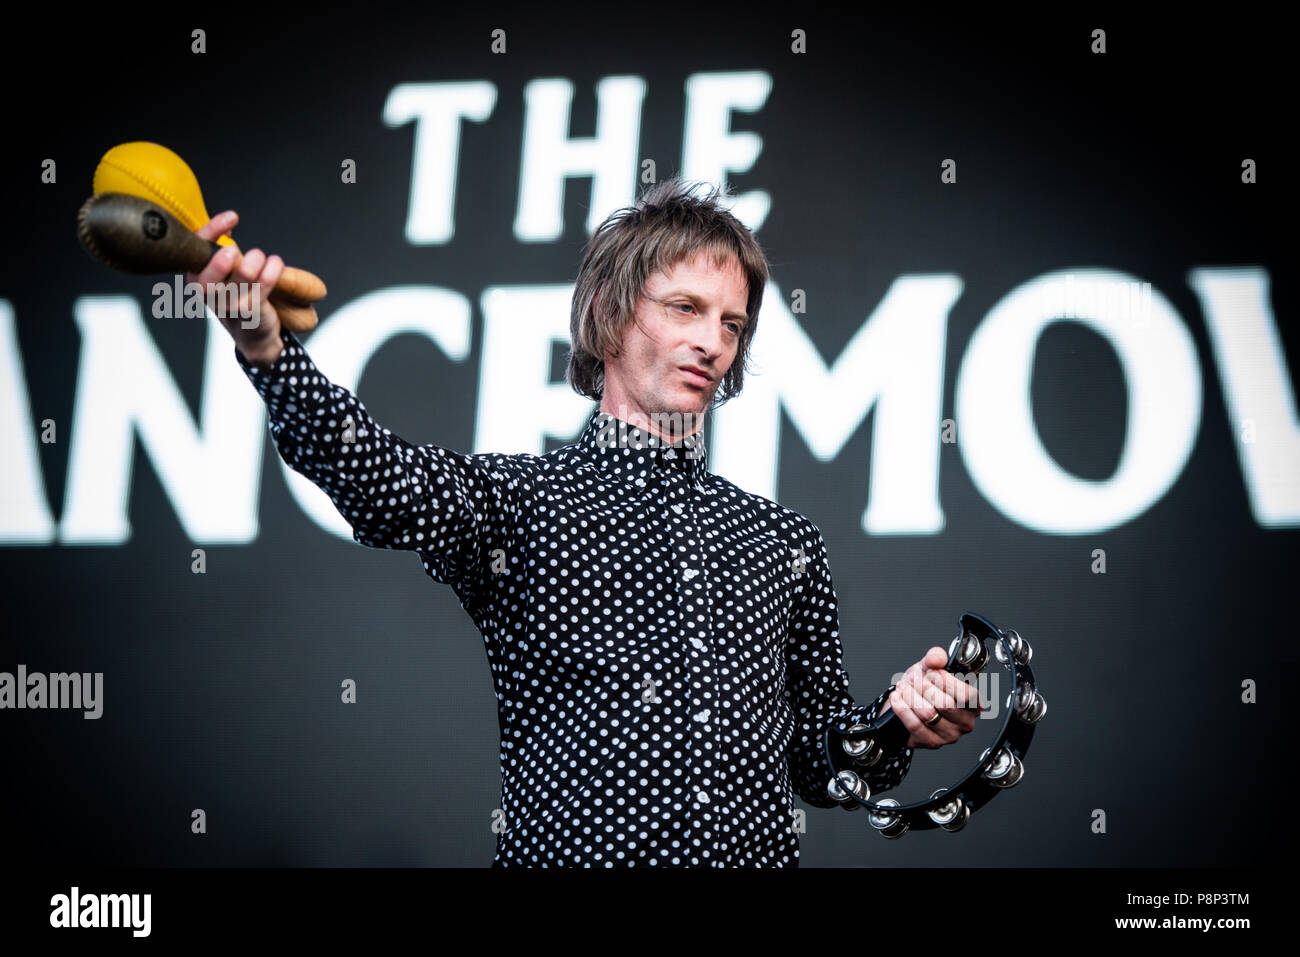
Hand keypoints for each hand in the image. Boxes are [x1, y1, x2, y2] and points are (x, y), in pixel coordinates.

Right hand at [185, 211, 283, 367]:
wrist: (252, 335)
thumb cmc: (236, 298)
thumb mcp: (222, 274)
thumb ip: (221, 249)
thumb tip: (228, 221)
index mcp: (197, 277)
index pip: (196, 250)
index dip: (211, 231)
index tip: (232, 217)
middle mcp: (209, 294)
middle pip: (208, 278)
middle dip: (220, 263)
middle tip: (233, 250)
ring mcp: (230, 306)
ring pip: (240, 281)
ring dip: (254, 263)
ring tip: (263, 256)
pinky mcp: (251, 313)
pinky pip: (262, 290)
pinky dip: (271, 273)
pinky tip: (276, 263)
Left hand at [884, 646, 981, 748]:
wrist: (907, 703)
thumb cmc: (924, 687)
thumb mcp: (929, 668)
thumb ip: (934, 658)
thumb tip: (938, 657)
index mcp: (972, 702)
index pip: (965, 694)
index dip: (945, 681)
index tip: (930, 672)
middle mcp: (965, 721)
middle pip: (945, 704)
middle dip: (923, 688)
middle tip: (913, 680)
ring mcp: (950, 735)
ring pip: (928, 714)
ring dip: (910, 697)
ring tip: (904, 688)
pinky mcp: (932, 743)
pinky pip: (915, 725)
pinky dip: (902, 709)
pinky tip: (897, 699)